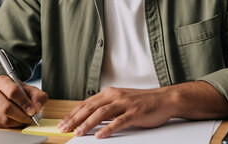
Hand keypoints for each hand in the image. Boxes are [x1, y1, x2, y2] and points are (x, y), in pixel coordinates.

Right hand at [0, 75, 47, 127]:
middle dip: (21, 115)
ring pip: (3, 118)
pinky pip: (0, 124)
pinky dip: (11, 125)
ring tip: (24, 120)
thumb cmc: (15, 92)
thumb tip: (37, 108)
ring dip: (17, 122)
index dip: (24, 103)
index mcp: (1, 81)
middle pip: (6, 107)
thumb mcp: (29, 89)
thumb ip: (37, 96)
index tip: (33, 111)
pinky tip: (16, 121)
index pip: (13, 91)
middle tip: (30, 118)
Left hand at [58, 87, 175, 138]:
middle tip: (64, 128)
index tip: (63, 122)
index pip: (86, 103)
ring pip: (101, 113)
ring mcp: (125, 104)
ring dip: (88, 124)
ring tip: (78, 133)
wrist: (164, 99)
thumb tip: (89, 115)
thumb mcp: (121, 100)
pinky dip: (108, 129)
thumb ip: (107, 106)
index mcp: (110, 92)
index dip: (73, 113)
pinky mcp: (135, 113)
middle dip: (75, 119)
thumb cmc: (143, 101)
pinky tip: (100, 135)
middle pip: (90, 107)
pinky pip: (119, 121)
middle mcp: (116, 96)